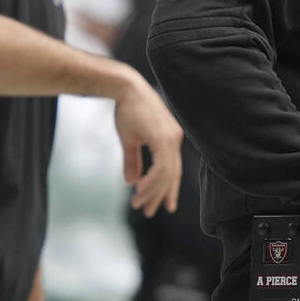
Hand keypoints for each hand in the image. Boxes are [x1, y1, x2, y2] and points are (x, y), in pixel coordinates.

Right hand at [114, 75, 182, 216]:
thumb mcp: (130, 140)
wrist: (125, 88)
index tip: (165, 206)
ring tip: (139, 204)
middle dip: (161, 195)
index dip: (169, 189)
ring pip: (167, 174)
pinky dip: (152, 180)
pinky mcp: (163, 137)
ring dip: (152, 191)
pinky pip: (161, 166)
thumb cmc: (127, 110)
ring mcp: (171, 138)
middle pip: (172, 175)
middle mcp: (174, 139)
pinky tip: (140, 189)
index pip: (173, 170)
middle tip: (150, 212)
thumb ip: (133, 161)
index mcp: (170, 139)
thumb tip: (132, 182)